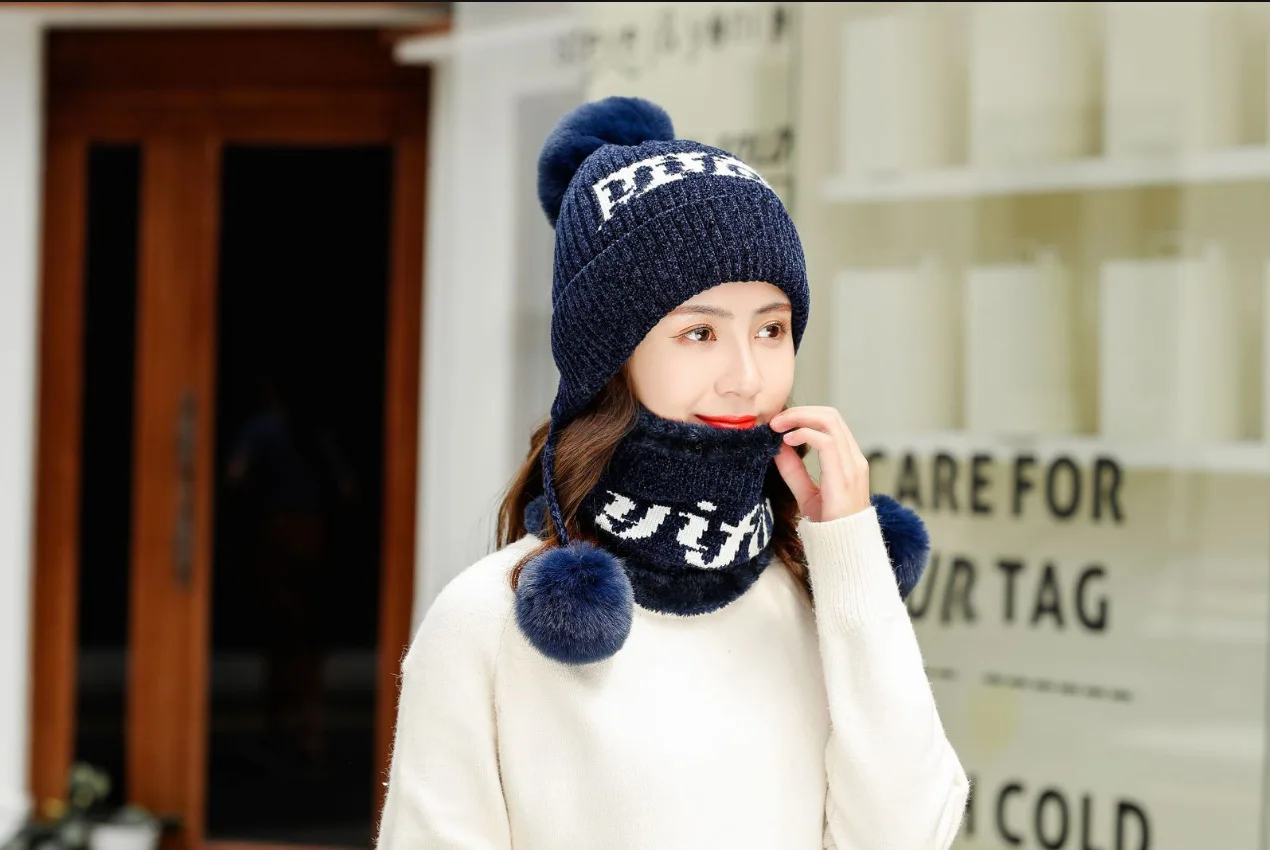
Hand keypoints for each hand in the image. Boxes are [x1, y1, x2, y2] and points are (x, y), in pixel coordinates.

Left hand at [769, 406, 870, 522]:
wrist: (844, 550)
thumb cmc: (829, 526)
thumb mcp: (807, 493)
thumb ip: (794, 470)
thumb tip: (778, 447)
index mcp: (849, 461)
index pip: (830, 423)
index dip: (804, 416)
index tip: (779, 423)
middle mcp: (854, 459)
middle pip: (831, 415)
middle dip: (800, 412)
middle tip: (775, 420)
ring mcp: (853, 465)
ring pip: (830, 421)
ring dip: (800, 418)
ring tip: (777, 426)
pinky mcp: (845, 475)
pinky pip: (827, 441)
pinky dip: (805, 433)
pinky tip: (788, 440)